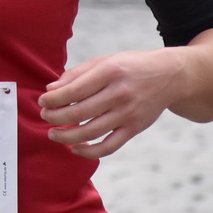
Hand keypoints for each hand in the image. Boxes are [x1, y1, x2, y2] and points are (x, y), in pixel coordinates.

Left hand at [39, 48, 185, 158]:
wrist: (169, 76)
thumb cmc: (130, 66)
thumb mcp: (104, 61)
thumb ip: (76, 74)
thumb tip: (50, 91)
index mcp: (110, 72)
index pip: (74, 91)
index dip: (53, 99)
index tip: (42, 101)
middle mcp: (120, 93)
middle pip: (79, 113)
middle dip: (55, 117)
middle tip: (45, 116)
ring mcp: (128, 113)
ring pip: (90, 132)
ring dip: (66, 136)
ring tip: (53, 133)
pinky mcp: (135, 128)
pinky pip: (109, 147)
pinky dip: (89, 152)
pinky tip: (75, 148)